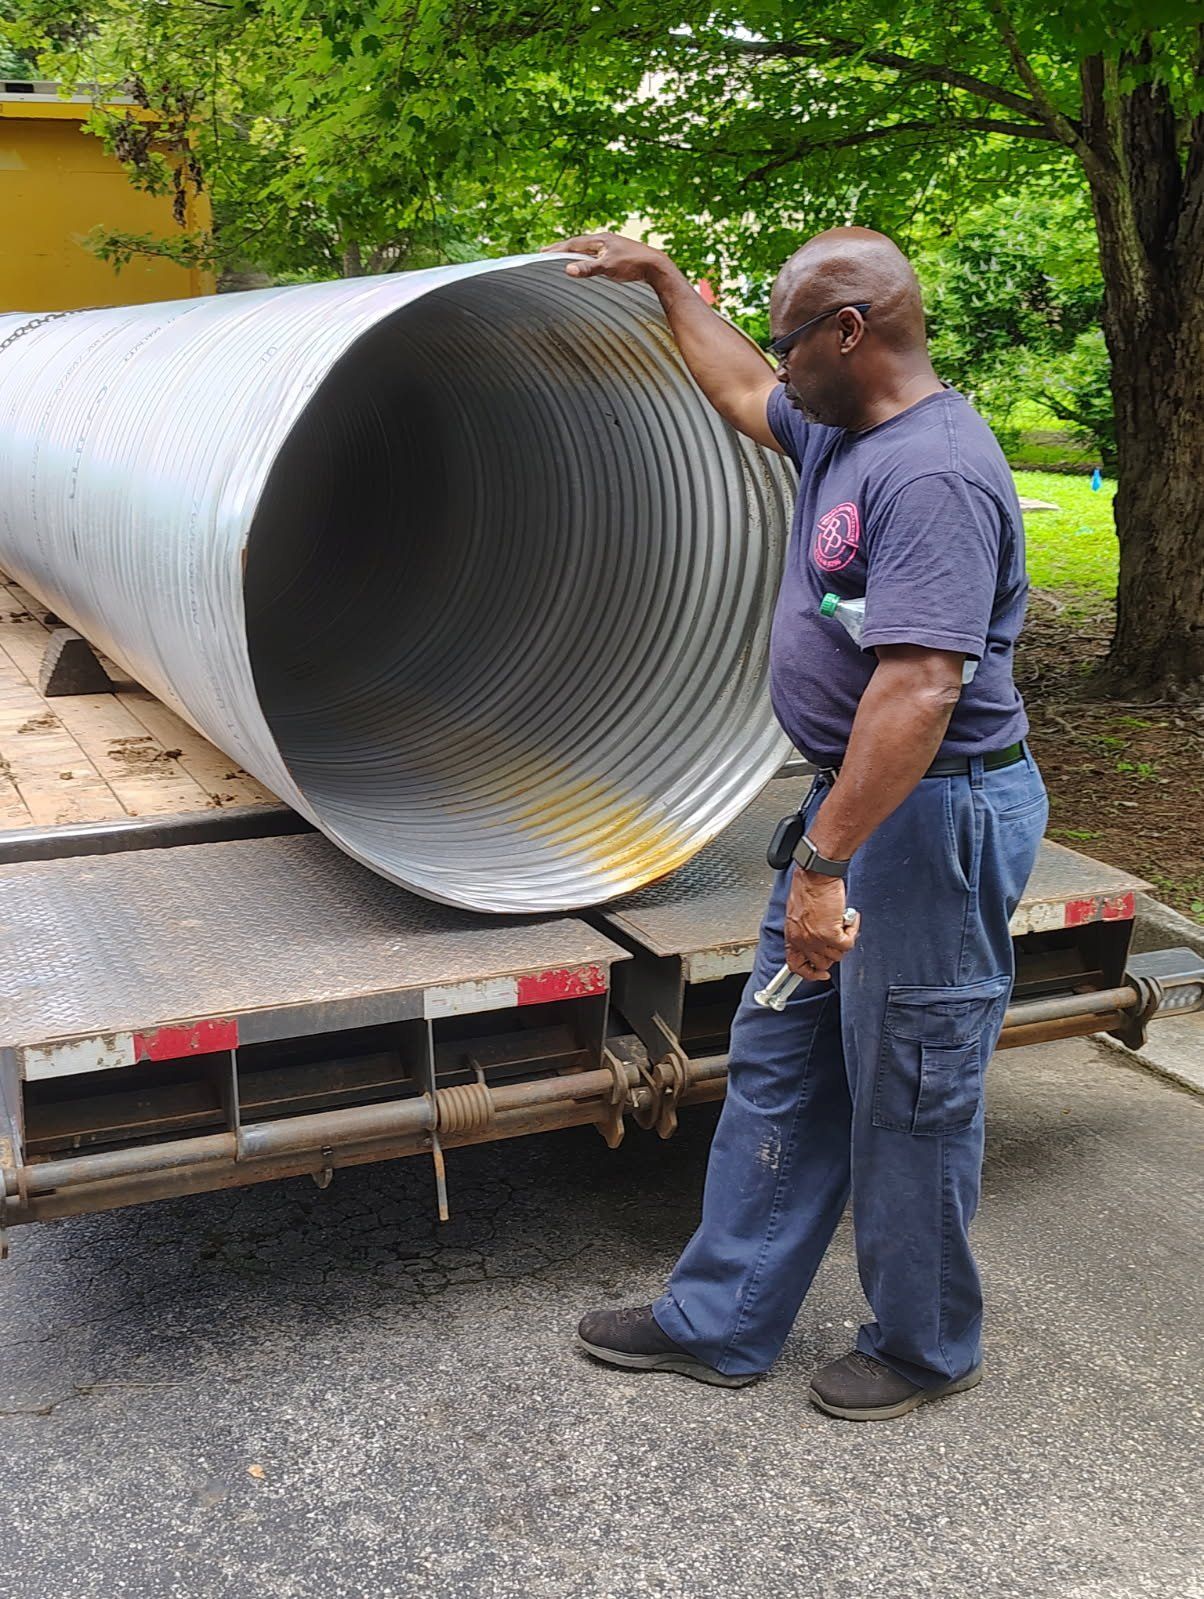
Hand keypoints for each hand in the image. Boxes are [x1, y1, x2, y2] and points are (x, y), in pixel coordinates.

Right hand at [540, 231, 671, 284]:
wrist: (656, 267)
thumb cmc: (634, 264)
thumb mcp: (608, 267)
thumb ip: (588, 269)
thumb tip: (568, 270)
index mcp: (600, 239)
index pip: (573, 243)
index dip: (558, 248)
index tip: (543, 251)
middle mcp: (605, 240)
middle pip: (579, 244)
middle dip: (563, 248)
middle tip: (547, 252)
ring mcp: (611, 247)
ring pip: (587, 249)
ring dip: (574, 252)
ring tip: (563, 257)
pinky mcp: (617, 255)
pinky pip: (595, 254)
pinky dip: (585, 257)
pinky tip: (586, 262)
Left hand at [784, 869, 859, 982]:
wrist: (815, 876)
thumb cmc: (807, 888)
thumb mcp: (797, 914)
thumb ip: (804, 931)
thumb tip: (817, 940)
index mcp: (792, 936)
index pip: (795, 965)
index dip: (809, 974)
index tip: (820, 973)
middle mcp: (802, 941)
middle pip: (822, 963)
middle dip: (834, 951)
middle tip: (839, 936)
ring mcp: (816, 940)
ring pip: (837, 955)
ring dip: (844, 939)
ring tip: (843, 922)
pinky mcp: (830, 934)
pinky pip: (848, 943)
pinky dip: (853, 931)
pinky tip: (849, 918)